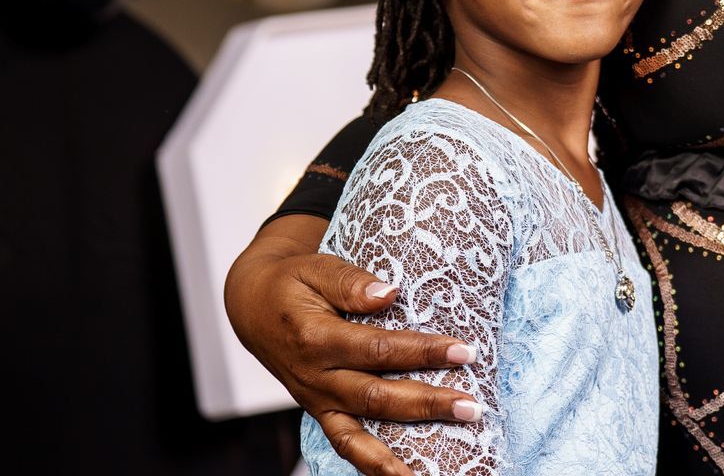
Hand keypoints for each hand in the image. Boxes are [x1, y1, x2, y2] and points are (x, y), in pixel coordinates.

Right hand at [223, 217, 482, 475]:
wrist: (252, 307)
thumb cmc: (291, 283)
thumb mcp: (315, 268)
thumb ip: (349, 282)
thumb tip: (389, 293)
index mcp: (317, 338)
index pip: (378, 349)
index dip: (423, 351)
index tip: (464, 351)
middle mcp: (316, 377)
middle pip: (377, 397)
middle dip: (427, 404)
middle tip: (471, 407)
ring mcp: (317, 400)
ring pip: (360, 435)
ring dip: (399, 455)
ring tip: (435, 472)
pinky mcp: (319, 411)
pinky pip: (345, 444)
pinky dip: (371, 466)